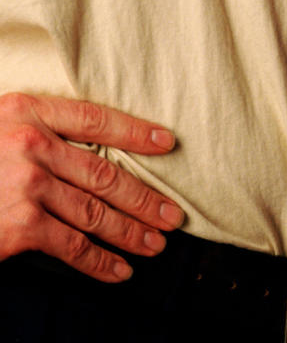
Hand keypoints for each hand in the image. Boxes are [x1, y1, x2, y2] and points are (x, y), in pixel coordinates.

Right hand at [0, 93, 183, 281]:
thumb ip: (38, 130)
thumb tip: (89, 150)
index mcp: (28, 111)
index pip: (97, 119)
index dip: (137, 132)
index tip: (168, 143)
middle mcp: (32, 143)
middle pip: (105, 171)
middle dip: (145, 196)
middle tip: (173, 212)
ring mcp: (27, 185)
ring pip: (96, 211)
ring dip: (132, 230)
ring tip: (156, 241)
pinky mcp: (19, 225)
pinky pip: (72, 246)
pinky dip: (101, 262)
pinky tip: (120, 269)